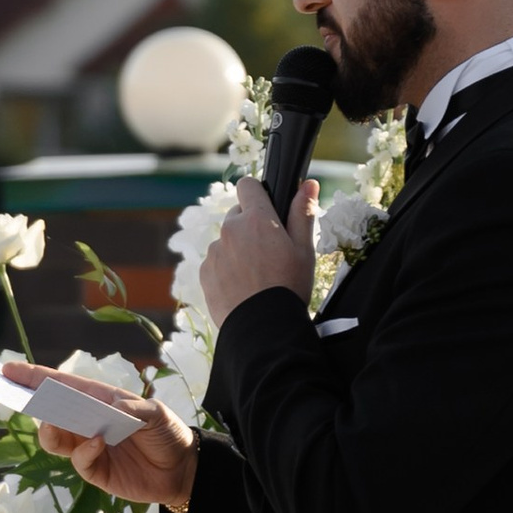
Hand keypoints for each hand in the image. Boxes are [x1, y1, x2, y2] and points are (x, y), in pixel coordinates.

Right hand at [0, 361, 198, 512]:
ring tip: (54, 424)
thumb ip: (134, 409)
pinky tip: (98, 444)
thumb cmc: (168, 433)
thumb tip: (110, 407)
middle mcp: (87, 422)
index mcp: (98, 400)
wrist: (183, 470)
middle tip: (17, 397)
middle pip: (49, 412)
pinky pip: (79, 461)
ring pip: (54, 439)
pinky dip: (84, 452)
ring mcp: (88, 447)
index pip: (62, 385)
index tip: (8, 370)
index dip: (34, 377)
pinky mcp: (95, 471)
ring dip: (50, 431)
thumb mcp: (157, 414)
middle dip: (31, 402)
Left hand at [198, 176, 317, 327]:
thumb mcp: (304, 249)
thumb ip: (302, 213)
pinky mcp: (204, 273)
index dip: (257, 193)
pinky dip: (226, 269)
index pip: (247, 185)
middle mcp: (230, 230)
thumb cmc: (289, 287)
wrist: (263, 328)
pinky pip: (215, 262)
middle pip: (237, 215)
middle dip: (250, 226)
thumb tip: (309, 183)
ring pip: (227, 240)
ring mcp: (214, 252)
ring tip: (257, 275)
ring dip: (238, 249)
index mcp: (256, 220)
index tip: (266, 206)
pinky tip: (243, 287)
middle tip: (269, 251)